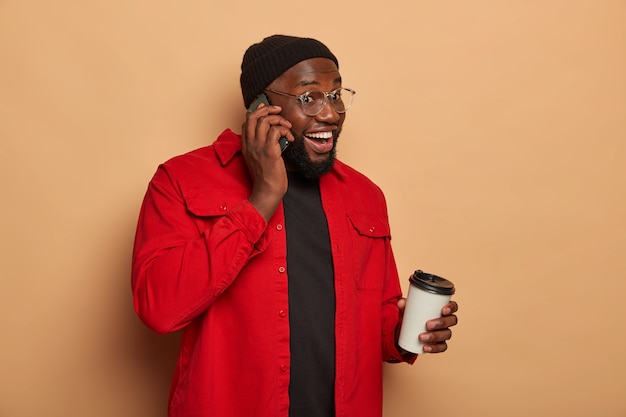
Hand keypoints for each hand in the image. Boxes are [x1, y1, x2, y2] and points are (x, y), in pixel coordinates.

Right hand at [241, 103, 293, 220]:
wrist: (267, 191)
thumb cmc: (267, 178)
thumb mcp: (259, 159)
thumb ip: (262, 146)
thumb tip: (274, 135)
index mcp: (246, 146)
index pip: (246, 121)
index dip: (257, 111)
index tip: (266, 108)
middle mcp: (250, 144)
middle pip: (253, 116)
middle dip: (267, 109)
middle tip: (279, 110)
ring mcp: (259, 147)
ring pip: (265, 120)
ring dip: (279, 119)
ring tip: (287, 127)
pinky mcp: (270, 151)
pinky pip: (276, 130)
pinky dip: (285, 130)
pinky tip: (290, 139)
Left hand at [397, 298, 458, 353]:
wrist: (407, 334)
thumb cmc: (412, 317)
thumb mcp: (407, 310)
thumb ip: (403, 305)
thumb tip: (401, 302)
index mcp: (442, 310)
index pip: (453, 307)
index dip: (451, 307)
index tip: (443, 309)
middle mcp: (446, 321)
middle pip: (451, 321)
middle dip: (441, 322)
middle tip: (427, 324)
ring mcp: (444, 333)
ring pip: (446, 334)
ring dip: (435, 336)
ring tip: (421, 337)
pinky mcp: (440, 344)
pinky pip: (441, 347)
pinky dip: (434, 348)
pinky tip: (425, 347)